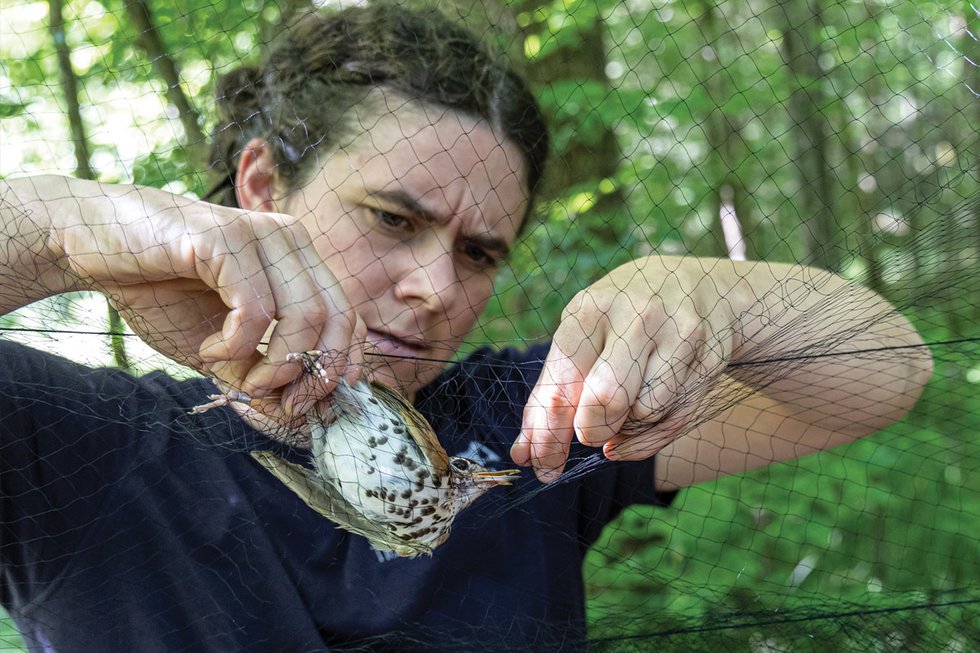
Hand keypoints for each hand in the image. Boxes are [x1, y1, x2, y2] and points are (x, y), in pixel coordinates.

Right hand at [47, 179, 364, 414]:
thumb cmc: (157, 290)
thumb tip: (293, 415)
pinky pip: (256, 307)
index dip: (340, 365)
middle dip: (314, 374)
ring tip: (237, 377)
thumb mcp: (218, 348)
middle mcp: (289, 241)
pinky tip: (207, 350)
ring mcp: (262, 234)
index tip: (309, 404)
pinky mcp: (227, 237)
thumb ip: (257, 375)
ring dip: (276, 365)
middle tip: (279, 402)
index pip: (349, 316)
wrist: (90, 245)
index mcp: (298, 261)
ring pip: (305, 315)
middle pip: (338, 317)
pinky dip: (237, 344)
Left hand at [510, 257, 748, 481]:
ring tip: (630, 403)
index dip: (549, 435)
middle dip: (593, 430)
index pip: (562, 384)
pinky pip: (678, 417)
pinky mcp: (711, 354)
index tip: (544, 467)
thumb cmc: (619, 323)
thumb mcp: (580, 340)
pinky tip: (656, 401)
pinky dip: (658, 426)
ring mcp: (679, 332)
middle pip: (607, 400)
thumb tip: (522, 455)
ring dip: (631, 425)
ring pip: (646, 412)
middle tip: (593, 434)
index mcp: (590, 309)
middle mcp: (636, 314)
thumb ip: (550, 396)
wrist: (696, 287)